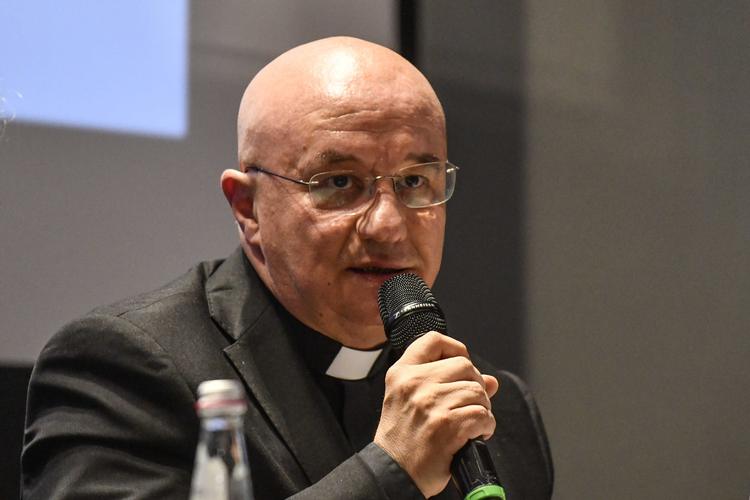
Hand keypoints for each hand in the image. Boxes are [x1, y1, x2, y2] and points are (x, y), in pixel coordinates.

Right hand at [373, 331, 499, 497]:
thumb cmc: (402, 439)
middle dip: (475, 385)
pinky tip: (475, 435)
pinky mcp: (447, 424)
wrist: (393, 472)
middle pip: (464, 365)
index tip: (462, 363)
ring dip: (482, 408)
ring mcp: (431, 403)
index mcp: (402, 374)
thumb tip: (490, 381)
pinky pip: (483, 415)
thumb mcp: (409, 401)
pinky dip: (486, 426)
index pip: (433, 340)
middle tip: (469, 404)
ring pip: (477, 391)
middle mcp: (415, 383)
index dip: (455, 347)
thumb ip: (444, 383)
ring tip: (471, 423)